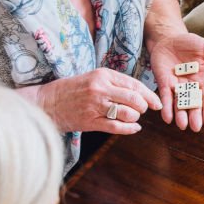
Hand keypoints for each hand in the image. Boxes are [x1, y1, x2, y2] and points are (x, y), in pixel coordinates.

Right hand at [24, 68, 161, 133]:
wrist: (46, 103)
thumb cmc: (72, 90)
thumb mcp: (93, 78)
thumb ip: (115, 83)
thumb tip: (140, 93)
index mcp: (103, 75)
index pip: (134, 84)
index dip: (149, 95)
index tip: (157, 102)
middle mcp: (100, 89)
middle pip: (134, 99)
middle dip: (144, 106)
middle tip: (143, 110)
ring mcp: (95, 106)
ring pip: (128, 113)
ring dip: (135, 117)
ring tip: (132, 117)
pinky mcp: (90, 121)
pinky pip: (117, 127)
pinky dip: (130, 129)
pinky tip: (134, 128)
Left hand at [149, 33, 203, 131]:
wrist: (170, 38)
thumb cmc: (191, 43)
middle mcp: (193, 87)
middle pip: (194, 104)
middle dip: (195, 116)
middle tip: (196, 127)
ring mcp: (178, 87)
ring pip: (180, 104)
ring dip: (180, 115)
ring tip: (182, 125)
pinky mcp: (164, 84)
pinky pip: (166, 97)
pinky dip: (166, 107)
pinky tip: (167, 118)